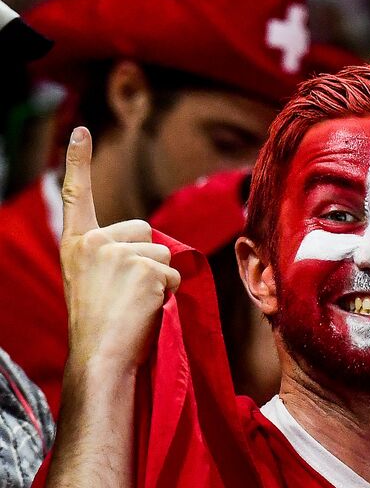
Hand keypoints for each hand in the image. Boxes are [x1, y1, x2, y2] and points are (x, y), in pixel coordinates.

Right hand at [60, 127, 180, 370]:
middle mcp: (93, 242)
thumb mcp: (95, 280)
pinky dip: (170, 292)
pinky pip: (175, 273)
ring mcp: (117, 253)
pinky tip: (146, 308)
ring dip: (160, 278)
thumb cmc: (102, 325)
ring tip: (135, 303)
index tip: (80, 131)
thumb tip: (157, 251)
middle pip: (144, 230)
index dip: (78, 162)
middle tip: (127, 294)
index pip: (77, 195)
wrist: (100, 355)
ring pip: (164, 252)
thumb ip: (114, 256)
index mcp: (76, 244)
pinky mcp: (144, 267)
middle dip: (148, 258)